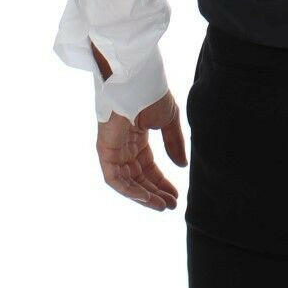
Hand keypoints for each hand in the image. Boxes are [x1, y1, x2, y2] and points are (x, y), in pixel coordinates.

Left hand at [96, 91, 187, 210]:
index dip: (161, 182)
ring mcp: (113, 149)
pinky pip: (114, 178)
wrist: (139, 81)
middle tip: (171, 205)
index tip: (176, 195)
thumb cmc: (152, 94)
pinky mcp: (105, 151)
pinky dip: (129, 190)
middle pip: (138, 178)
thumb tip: (182, 166)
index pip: (148, 168)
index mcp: (137, 138)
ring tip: (162, 206)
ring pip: (126, 182)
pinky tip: (147, 198)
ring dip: (143, 196)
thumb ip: (174, 144)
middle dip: (155, 193)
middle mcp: (123, 147)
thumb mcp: (169, 121)